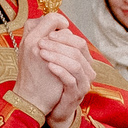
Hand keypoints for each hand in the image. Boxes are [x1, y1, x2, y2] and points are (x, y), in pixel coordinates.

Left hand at [17, 13, 92, 127]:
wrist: (43, 106)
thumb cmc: (47, 81)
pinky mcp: (75, 94)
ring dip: (57, 55)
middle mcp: (86, 71)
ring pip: (75, 63)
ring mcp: (82, 83)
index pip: (78, 41)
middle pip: (78, 50)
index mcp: (83, 60)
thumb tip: (49, 22)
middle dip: (58, 43)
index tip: (46, 33)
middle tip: (41, 41)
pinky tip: (48, 65)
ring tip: (42, 52)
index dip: (63, 35)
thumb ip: (54, 43)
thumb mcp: (51, 59)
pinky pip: (70, 79)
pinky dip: (59, 70)